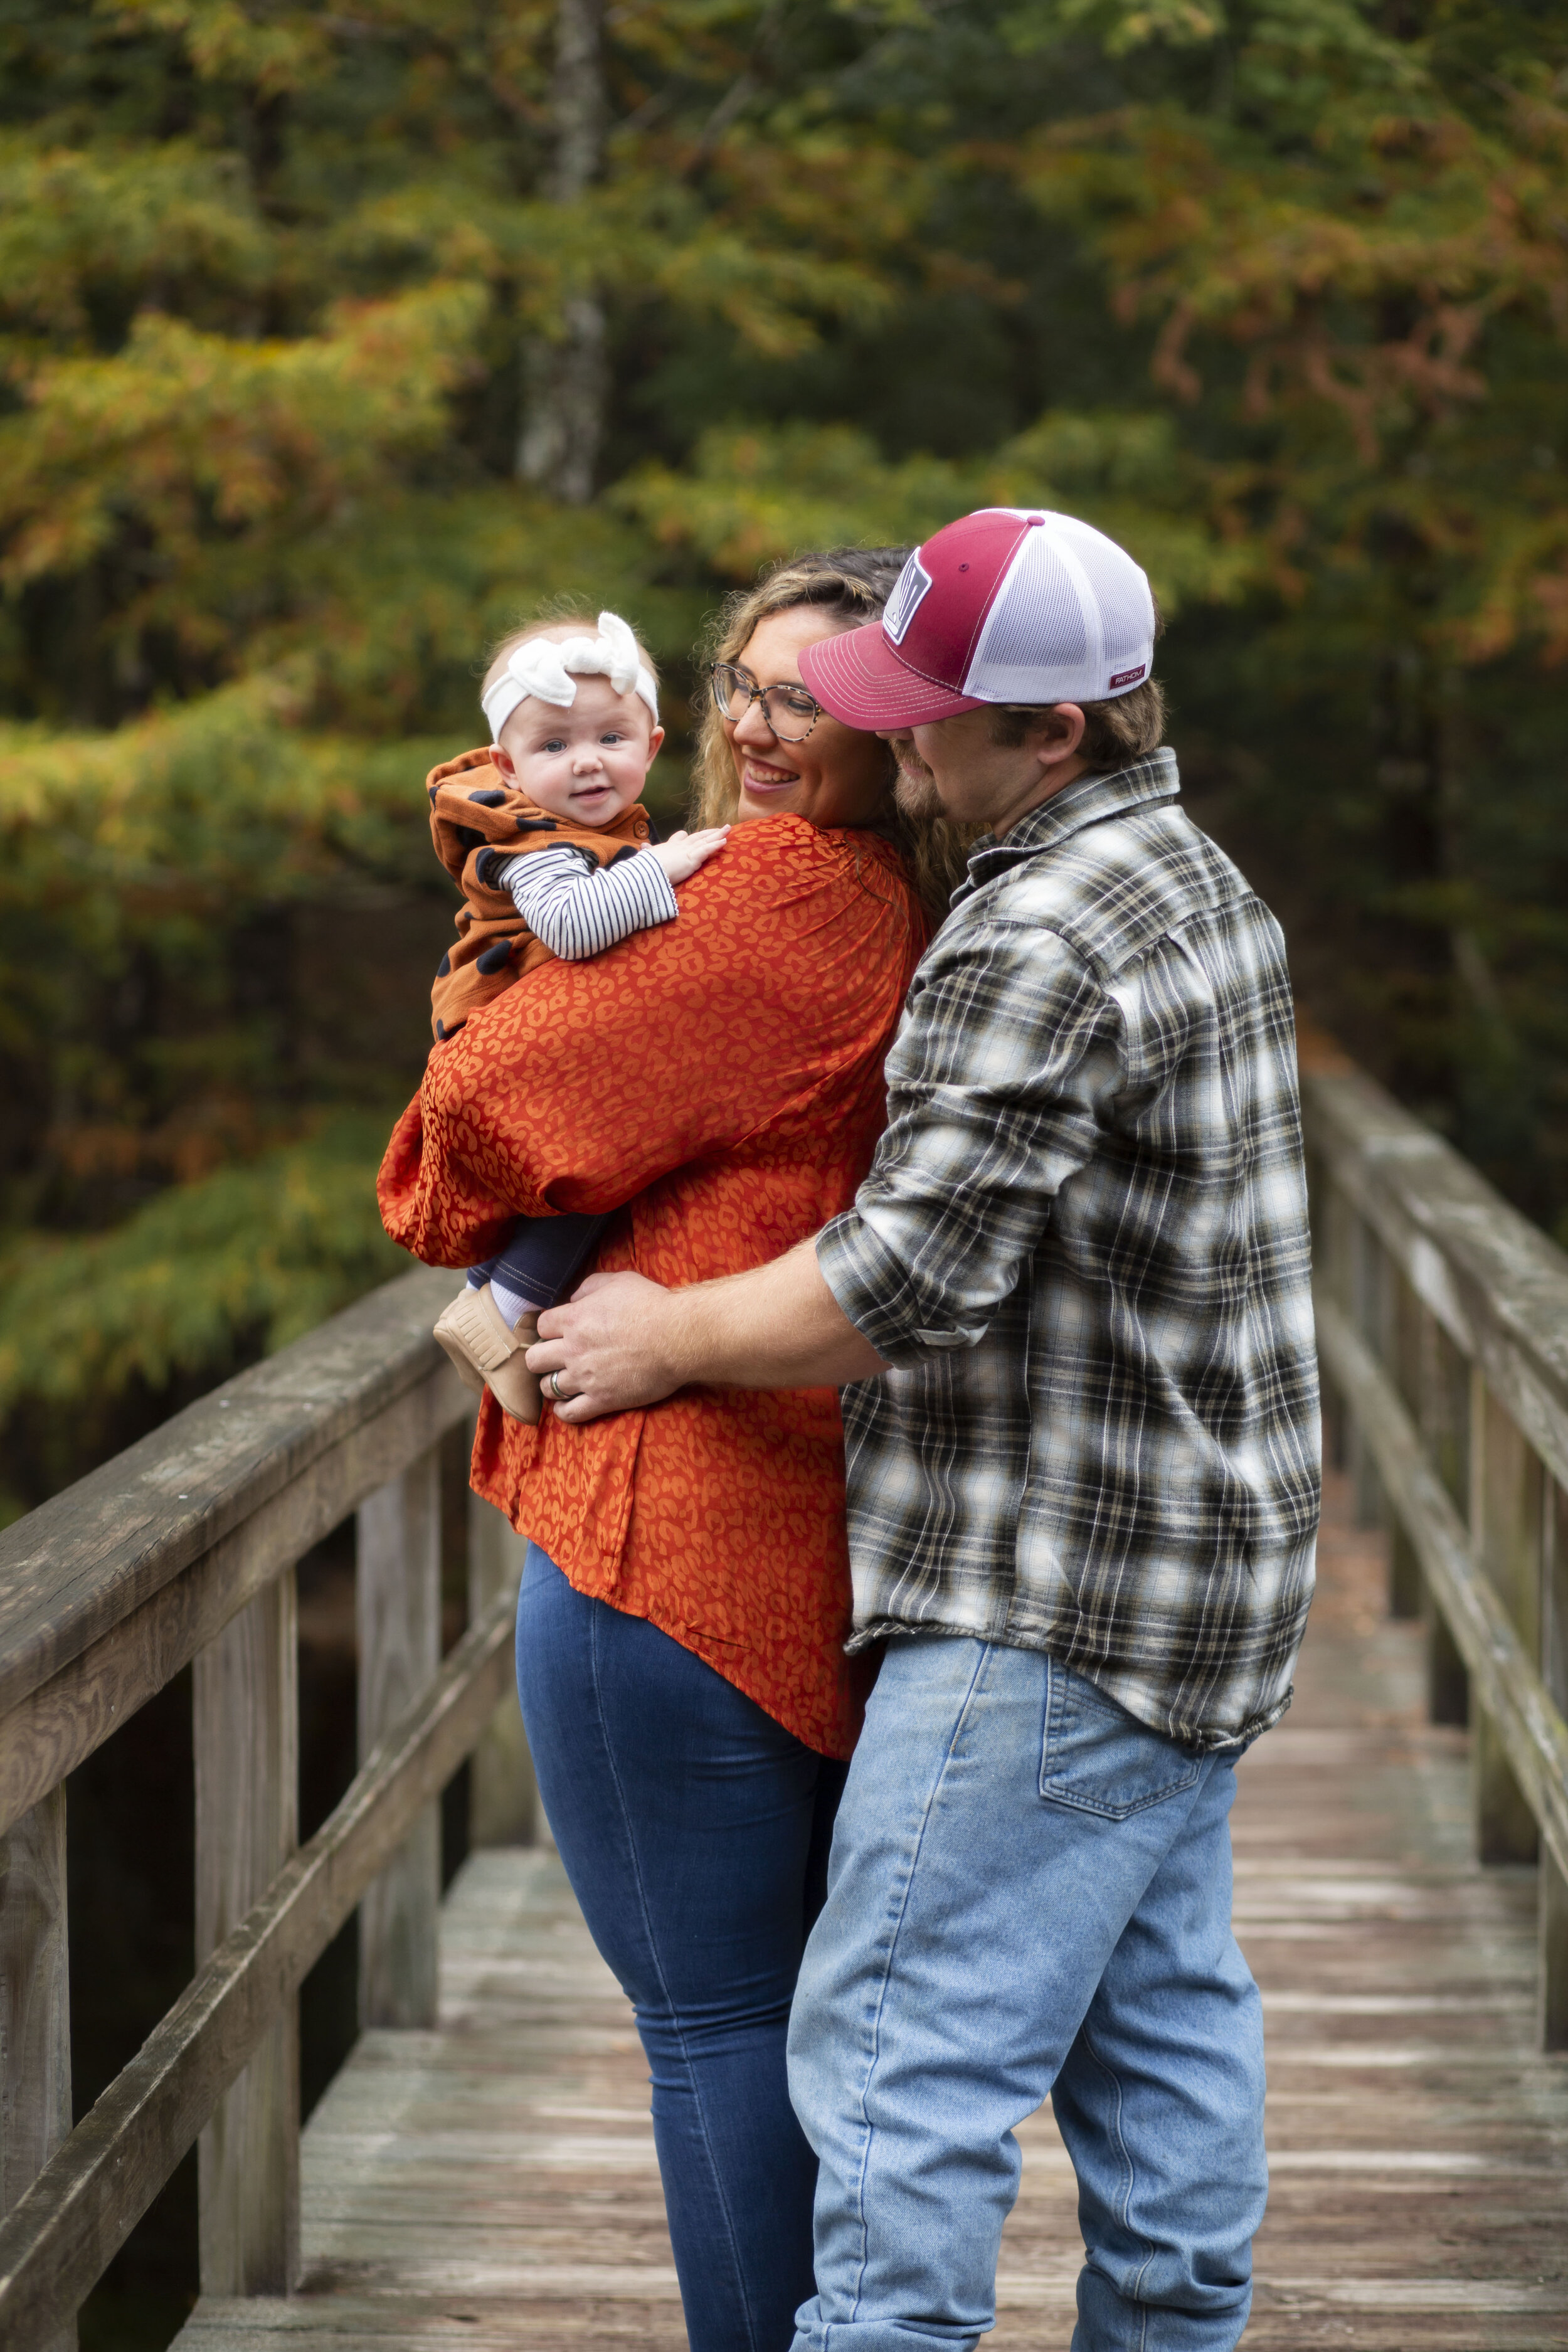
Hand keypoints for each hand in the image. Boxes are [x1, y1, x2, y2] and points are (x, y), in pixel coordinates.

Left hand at [525, 1269, 681, 1422]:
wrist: (678, 1337)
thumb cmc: (652, 1305)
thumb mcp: (619, 1281)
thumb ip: (589, 1287)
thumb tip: (573, 1299)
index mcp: (574, 1319)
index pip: (540, 1326)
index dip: (549, 1329)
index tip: (560, 1332)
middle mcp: (573, 1349)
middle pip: (534, 1359)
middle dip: (542, 1358)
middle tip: (556, 1358)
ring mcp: (585, 1377)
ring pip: (548, 1388)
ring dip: (553, 1384)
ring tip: (565, 1381)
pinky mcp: (602, 1400)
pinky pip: (569, 1413)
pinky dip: (564, 1411)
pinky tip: (569, 1405)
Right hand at [648, 826, 728, 886]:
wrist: (647, 871)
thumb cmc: (646, 866)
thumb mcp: (647, 857)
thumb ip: (648, 851)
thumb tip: (643, 846)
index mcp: (669, 847)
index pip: (680, 838)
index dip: (686, 836)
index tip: (689, 834)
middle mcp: (680, 846)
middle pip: (698, 837)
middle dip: (709, 832)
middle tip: (721, 828)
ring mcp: (687, 851)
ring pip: (705, 840)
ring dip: (718, 835)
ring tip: (728, 829)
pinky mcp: (691, 858)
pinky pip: (706, 850)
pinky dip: (715, 845)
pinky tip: (725, 841)